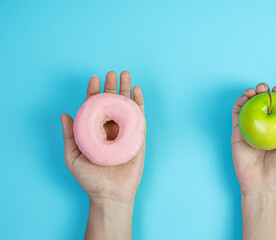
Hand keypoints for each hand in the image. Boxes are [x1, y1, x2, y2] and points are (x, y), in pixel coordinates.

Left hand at [60, 71, 145, 204]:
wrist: (110, 194)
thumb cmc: (90, 179)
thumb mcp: (73, 156)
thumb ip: (70, 135)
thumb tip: (64, 114)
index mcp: (95, 131)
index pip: (95, 107)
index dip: (94, 92)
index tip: (94, 78)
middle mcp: (111, 129)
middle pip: (112, 103)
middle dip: (112, 86)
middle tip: (112, 73)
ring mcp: (125, 132)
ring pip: (126, 106)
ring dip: (127, 90)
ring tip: (126, 75)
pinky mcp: (138, 138)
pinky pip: (139, 117)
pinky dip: (139, 103)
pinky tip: (138, 91)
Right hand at [231, 83, 275, 195]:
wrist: (262, 185)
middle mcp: (264, 123)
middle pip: (262, 100)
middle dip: (263, 89)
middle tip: (264, 89)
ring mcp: (250, 126)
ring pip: (248, 104)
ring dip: (250, 93)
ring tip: (253, 91)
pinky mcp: (237, 131)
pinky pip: (236, 114)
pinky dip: (238, 103)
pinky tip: (243, 99)